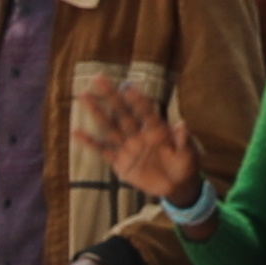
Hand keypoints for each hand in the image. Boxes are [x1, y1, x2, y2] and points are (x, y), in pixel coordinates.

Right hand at [71, 68, 190, 204]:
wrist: (177, 187)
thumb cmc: (186, 166)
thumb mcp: (188, 154)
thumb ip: (183, 139)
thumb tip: (183, 123)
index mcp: (157, 129)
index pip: (145, 111)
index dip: (138, 100)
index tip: (128, 88)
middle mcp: (140, 133)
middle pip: (123, 112)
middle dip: (111, 95)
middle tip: (98, 78)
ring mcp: (129, 147)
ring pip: (110, 126)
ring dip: (97, 111)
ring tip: (84, 95)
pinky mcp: (121, 162)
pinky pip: (104, 150)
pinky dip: (91, 142)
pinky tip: (77, 132)